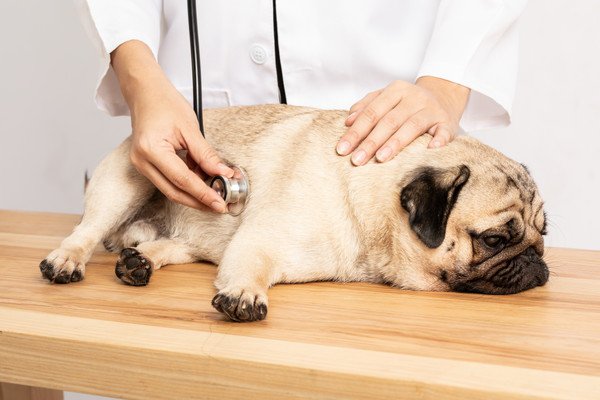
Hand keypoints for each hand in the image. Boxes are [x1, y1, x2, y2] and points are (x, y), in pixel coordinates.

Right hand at [112, 40, 232, 212]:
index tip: (220, 203)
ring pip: (171, 190)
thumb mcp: (190, 128)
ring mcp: (141, 164)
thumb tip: (223, 174)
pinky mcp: (146, 165)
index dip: (203, 194)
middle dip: (199, 201)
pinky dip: (186, 184)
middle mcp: (142, 161)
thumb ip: (206, 154)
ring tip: (216, 194)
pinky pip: (168, 181)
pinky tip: (203, 182)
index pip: (182, 180)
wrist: (145, 92)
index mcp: (151, 149)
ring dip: (194, 194)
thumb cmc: (165, 103)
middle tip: (220, 207)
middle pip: (174, 192)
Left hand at [337, 76, 469, 165]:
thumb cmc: (408, 102)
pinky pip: (443, 131)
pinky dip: (439, 140)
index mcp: (396, 90)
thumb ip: (367, 106)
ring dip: (396, 142)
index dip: (356, 131)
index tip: (342, 149)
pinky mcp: (447, 122)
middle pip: (389, 121)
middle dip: (371, 142)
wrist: (444, 94)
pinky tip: (430, 150)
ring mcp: (431, 109)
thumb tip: (348, 120)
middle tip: (356, 160)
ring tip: (381, 158)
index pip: (372, 112)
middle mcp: (414, 98)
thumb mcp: (387, 98)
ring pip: (412, 126)